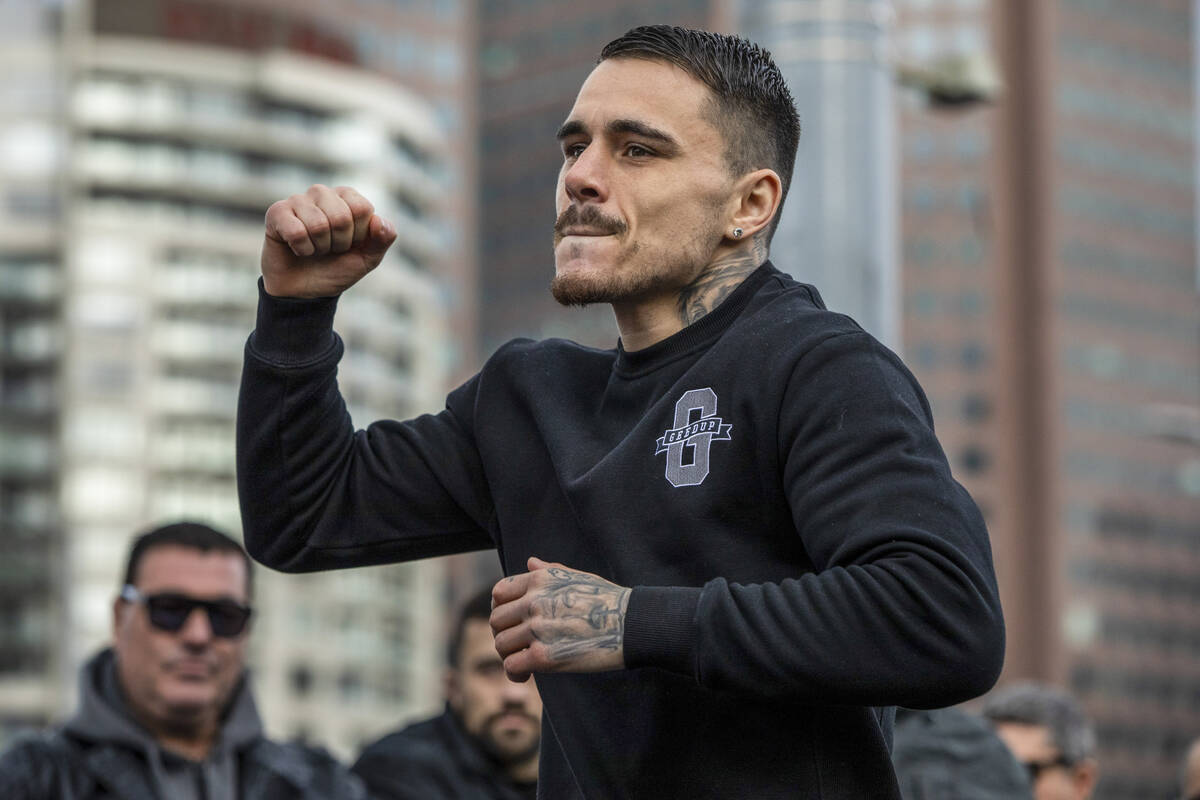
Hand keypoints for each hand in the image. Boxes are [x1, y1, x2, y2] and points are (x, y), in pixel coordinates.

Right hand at [261, 184, 396, 297]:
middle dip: (339, 244)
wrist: (305, 291)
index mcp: (347, 198)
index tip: (350, 244)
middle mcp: (322, 193)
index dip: (358, 235)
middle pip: (341, 217)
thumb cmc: (337, 269)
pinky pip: (296, 231)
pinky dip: (301, 249)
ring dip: (319, 248)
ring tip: (314, 249)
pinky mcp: (277, 213)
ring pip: (318, 225)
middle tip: (330, 249)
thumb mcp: (367, 259)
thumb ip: (382, 240)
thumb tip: (379, 221)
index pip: (362, 208)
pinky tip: (297, 249)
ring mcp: (298, 200)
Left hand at [490, 557, 630, 681]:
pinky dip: (515, 673)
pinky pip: (512, 666)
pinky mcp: (545, 656)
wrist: (633, 624)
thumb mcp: (578, 577)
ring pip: (501, 645)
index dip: (501, 609)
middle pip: (496, 620)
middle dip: (504, 635)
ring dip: (508, 656)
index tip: (513, 622)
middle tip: (519, 647)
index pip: (499, 592)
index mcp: (540, 580)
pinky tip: (527, 675)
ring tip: (524, 663)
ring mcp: (538, 629)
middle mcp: (534, 601)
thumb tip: (530, 562)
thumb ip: (549, 571)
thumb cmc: (609, 601)